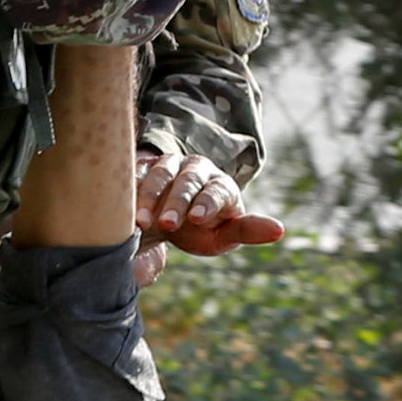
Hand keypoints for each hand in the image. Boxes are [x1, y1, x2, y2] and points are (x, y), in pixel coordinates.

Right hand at [132, 151, 285, 255]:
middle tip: (167, 224)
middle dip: (176, 202)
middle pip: (188, 181)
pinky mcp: (143, 167)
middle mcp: (196, 169)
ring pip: (160, 175)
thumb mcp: (225, 235)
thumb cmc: (204, 229)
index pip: (217, 190)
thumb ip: (247, 231)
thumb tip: (280, 231)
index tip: (197, 219)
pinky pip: (136, 174)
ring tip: (141, 222)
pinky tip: (121, 207)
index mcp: (221, 184)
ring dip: (150, 197)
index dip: (207, 203)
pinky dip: (130, 190)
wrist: (171, 217)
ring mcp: (168, 165)